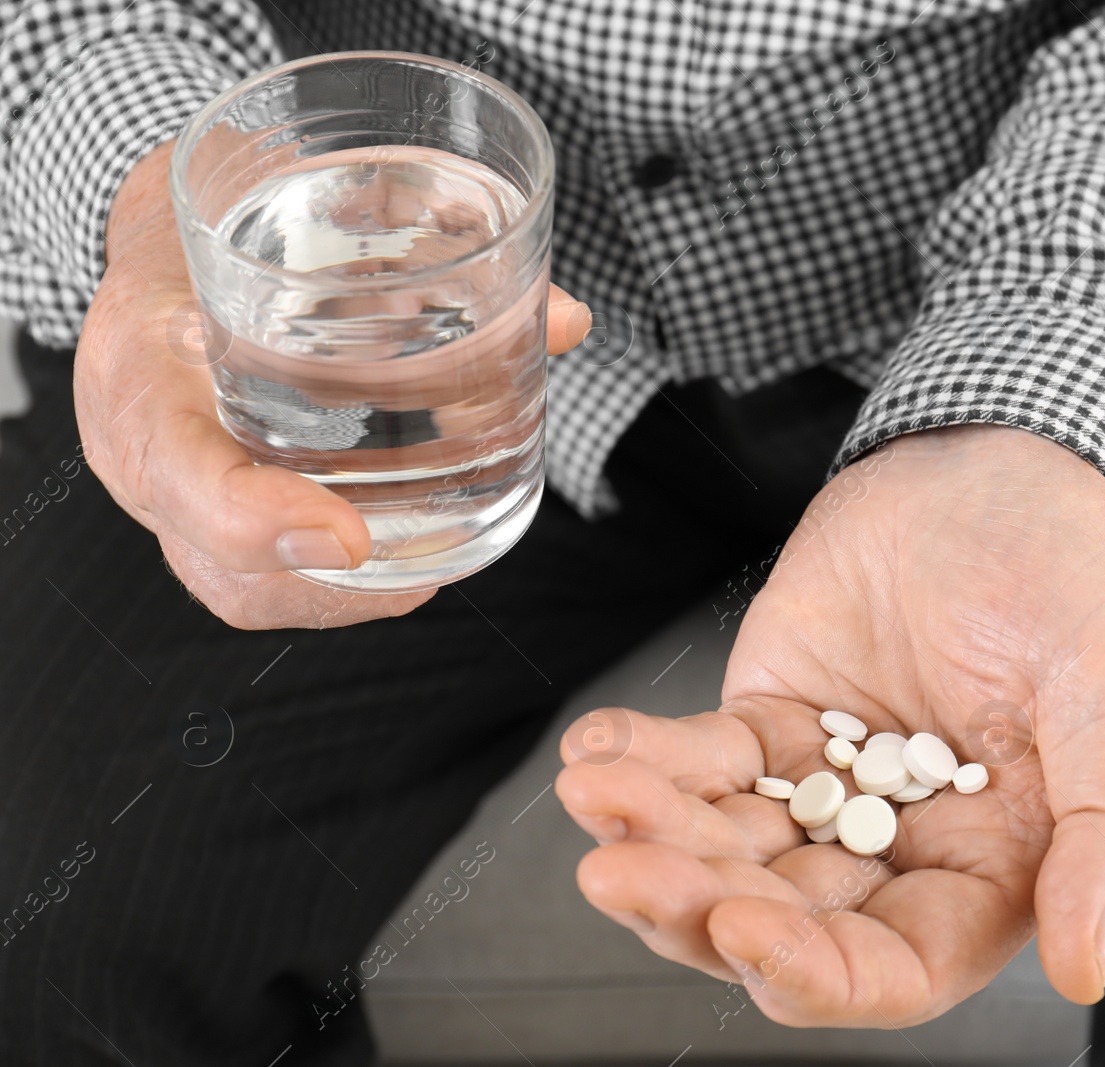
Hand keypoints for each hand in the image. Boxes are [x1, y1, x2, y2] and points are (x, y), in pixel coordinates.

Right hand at [75, 140, 592, 628]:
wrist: (161, 239)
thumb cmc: (231, 218)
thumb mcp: (307, 205)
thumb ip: (431, 247)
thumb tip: (568, 322)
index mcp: (139, 355)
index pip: (175, 460)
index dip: (256, 517)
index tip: (346, 537)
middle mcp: (135, 440)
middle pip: (209, 559)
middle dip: (321, 587)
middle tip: (425, 572)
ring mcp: (155, 488)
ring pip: (233, 585)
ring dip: (338, 597)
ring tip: (430, 572)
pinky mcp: (190, 508)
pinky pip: (244, 577)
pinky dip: (326, 586)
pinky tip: (399, 566)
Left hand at [556, 425, 1104, 1024]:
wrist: (989, 460)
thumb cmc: (1072, 577)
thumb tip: (1084, 967)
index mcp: (990, 874)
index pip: (896, 968)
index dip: (814, 973)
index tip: (740, 929)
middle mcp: (901, 852)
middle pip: (783, 922)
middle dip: (695, 905)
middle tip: (620, 870)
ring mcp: (827, 791)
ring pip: (726, 854)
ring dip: (653, 837)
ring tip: (596, 791)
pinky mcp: (770, 726)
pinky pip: (701, 764)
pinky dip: (644, 761)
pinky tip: (598, 750)